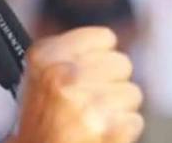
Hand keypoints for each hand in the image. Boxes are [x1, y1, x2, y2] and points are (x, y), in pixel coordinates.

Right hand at [9, 27, 143, 142]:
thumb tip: (105, 43)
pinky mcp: (108, 130)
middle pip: (121, 63)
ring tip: (93, 119)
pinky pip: (135, 120)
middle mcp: (64, 76)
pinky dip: (122, 131)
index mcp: (44, 57)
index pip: (103, 37)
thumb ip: (67, 54)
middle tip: (89, 99)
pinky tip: (100, 134)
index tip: (89, 68)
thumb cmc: (38, 124)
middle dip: (111, 82)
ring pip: (132, 93)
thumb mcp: (36, 77)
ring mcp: (87, 104)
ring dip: (117, 108)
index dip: (99, 55)